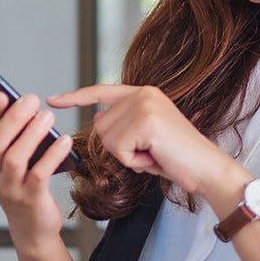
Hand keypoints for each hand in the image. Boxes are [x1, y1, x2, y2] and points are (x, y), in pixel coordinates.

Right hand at [0, 92, 73, 243]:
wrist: (32, 225)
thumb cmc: (18, 183)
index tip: (0, 93)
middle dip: (12, 119)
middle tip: (30, 99)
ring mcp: (9, 189)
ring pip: (15, 159)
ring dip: (31, 134)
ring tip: (47, 116)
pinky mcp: (31, 199)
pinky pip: (39, 174)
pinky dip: (52, 156)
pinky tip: (64, 140)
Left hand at [47, 84, 229, 195]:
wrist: (206, 168)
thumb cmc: (177, 157)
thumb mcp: (145, 136)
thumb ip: (123, 125)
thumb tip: (98, 122)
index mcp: (142, 93)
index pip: (100, 92)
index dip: (75, 97)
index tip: (53, 99)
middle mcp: (143, 94)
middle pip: (100, 126)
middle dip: (119, 148)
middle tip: (149, 151)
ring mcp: (144, 105)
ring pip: (108, 140)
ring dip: (127, 156)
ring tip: (153, 154)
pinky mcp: (145, 122)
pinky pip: (120, 150)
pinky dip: (134, 162)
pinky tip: (155, 157)